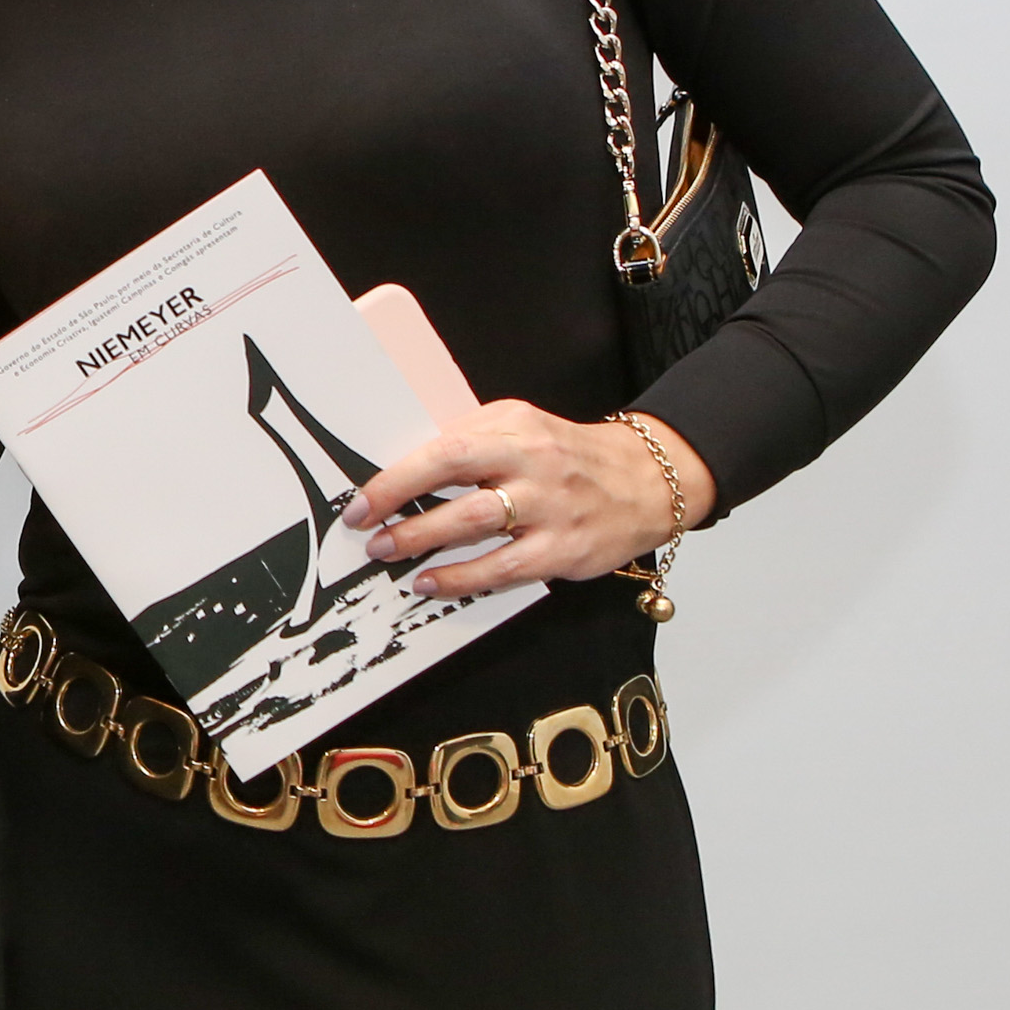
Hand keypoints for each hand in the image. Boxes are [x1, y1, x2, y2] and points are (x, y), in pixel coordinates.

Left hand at [344, 401, 716, 601]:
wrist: (646, 480)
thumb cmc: (569, 456)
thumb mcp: (522, 428)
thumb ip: (471, 440)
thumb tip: (405, 467)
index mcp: (515, 427)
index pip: (445, 445)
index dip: (398, 475)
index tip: (363, 498)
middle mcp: (533, 462)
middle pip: (455, 477)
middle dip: (400, 506)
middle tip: (366, 529)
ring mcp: (550, 507)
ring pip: (475, 525)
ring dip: (422, 541)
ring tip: (388, 554)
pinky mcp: (564, 549)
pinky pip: (502, 568)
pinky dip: (461, 578)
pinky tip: (431, 582)